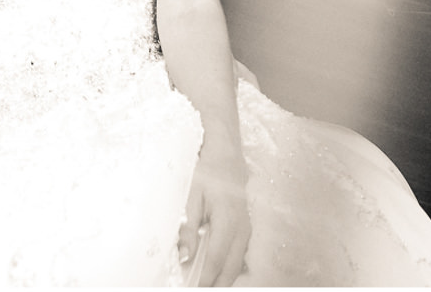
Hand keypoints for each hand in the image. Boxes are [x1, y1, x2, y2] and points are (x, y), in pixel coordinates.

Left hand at [178, 149, 251, 285]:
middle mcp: (242, 228)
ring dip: (223, 278)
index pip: (216, 260)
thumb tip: (184, 257)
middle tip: (198, 290)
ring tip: (206, 285)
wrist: (226, 152)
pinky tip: (217, 274)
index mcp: (228, 221)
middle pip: (231, 268)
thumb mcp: (190, 196)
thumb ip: (187, 229)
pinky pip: (240, 255)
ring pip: (237, 264)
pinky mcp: (245, 227)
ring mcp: (246, 228)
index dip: (204, 279)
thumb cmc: (206, 171)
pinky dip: (229, 268)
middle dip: (216, 284)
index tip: (192, 290)